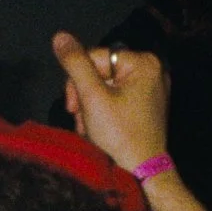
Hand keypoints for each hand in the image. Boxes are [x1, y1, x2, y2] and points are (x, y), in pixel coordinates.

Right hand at [50, 32, 168, 170]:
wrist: (142, 173)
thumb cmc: (120, 135)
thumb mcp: (92, 97)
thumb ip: (75, 64)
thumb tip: (60, 36)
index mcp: (143, 63)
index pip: (95, 57)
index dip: (78, 81)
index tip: (74, 106)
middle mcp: (152, 72)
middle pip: (100, 72)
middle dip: (85, 97)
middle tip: (83, 119)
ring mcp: (151, 91)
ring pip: (105, 88)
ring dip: (91, 108)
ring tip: (92, 129)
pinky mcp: (147, 107)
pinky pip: (117, 100)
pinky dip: (104, 114)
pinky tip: (100, 131)